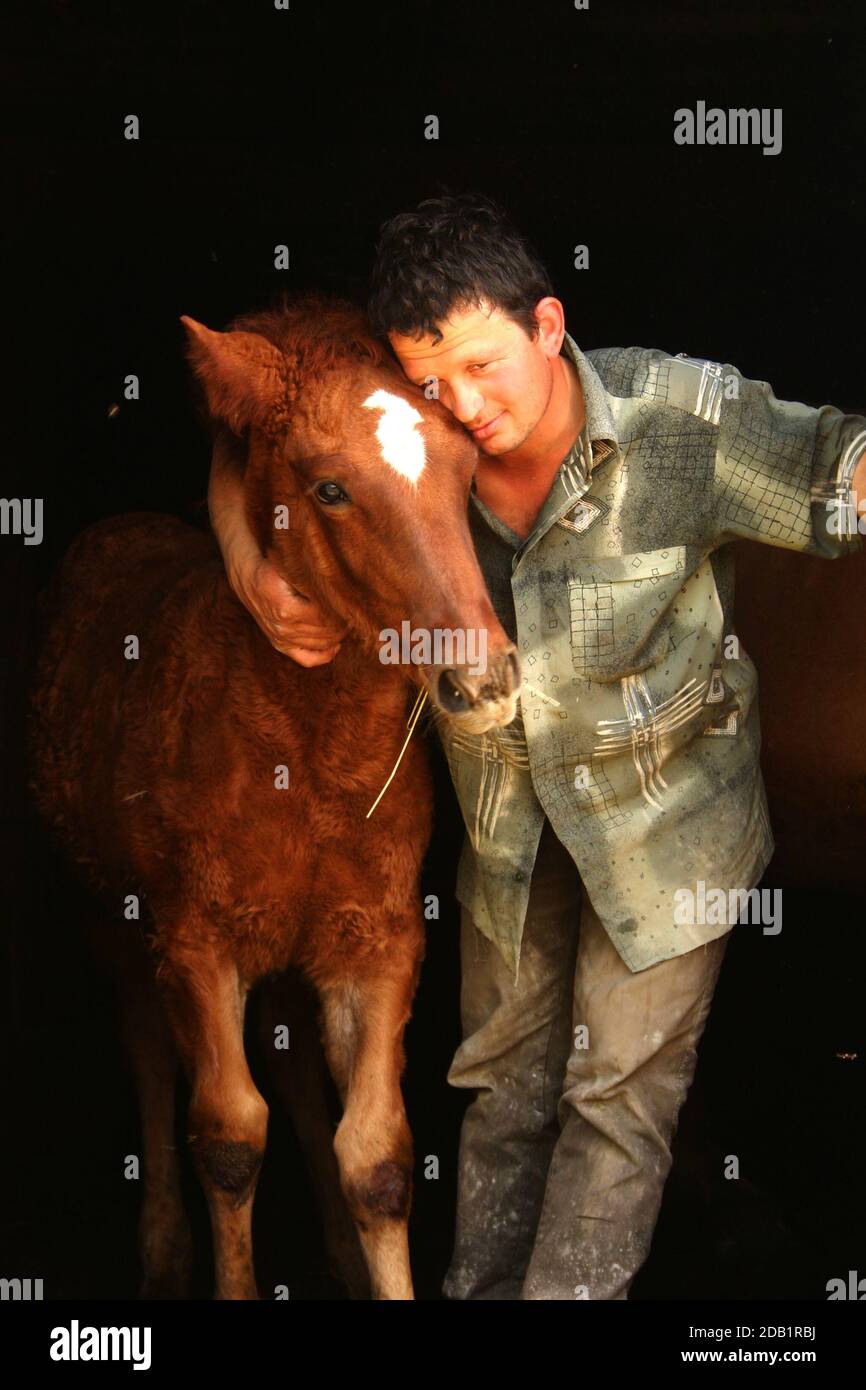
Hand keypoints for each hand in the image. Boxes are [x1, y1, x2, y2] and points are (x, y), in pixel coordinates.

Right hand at [230, 552, 347, 665]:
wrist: (248, 581)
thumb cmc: (274, 570)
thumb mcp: (293, 571)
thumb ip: (315, 582)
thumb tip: (343, 590)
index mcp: (288, 609)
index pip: (326, 617)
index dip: (341, 612)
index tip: (351, 603)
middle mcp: (284, 628)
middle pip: (326, 633)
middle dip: (343, 623)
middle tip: (353, 612)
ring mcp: (281, 639)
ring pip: (321, 644)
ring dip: (337, 635)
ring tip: (346, 622)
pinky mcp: (280, 645)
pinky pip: (307, 659)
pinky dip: (324, 656)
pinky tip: (335, 647)